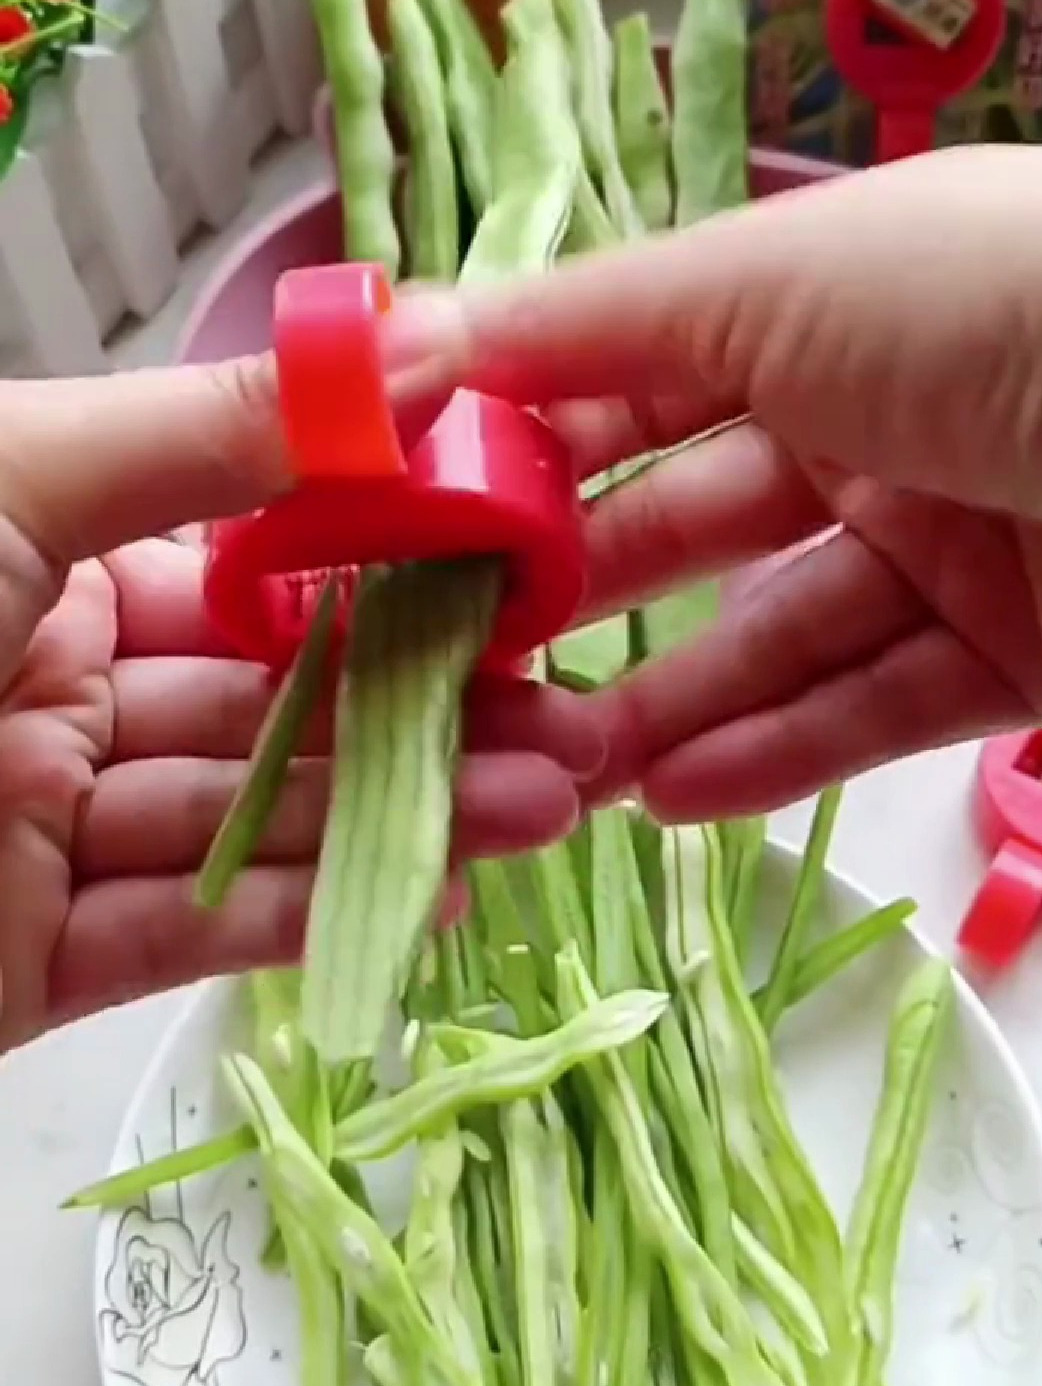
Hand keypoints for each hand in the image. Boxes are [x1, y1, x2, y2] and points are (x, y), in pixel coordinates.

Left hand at [0, 361, 596, 1048]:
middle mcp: (61, 689)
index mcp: (48, 559)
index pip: (261, 574)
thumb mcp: (20, 473)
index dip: (391, 582)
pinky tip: (433, 893)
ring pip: (259, 820)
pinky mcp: (39, 960)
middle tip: (570, 723)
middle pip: (282, 706)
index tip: (515, 589)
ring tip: (549, 803)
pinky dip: (308, 914)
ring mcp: (56, 828)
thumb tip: (399, 353)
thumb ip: (213, 431)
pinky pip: (191, 929)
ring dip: (405, 815)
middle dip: (431, 716)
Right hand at [387, 144, 1041, 818]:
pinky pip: (871, 708)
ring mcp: (952, 541)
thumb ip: (587, 323)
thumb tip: (402, 343)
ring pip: (777, 634)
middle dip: (583, 594)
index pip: (635, 384)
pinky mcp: (1017, 653)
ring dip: (667, 701)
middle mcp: (880, 417)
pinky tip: (671, 798)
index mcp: (821, 306)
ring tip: (564, 767)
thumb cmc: (992, 311)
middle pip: (695, 520)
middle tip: (475, 671)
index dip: (526, 450)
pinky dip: (775, 755)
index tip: (418, 531)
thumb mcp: (774, 280)